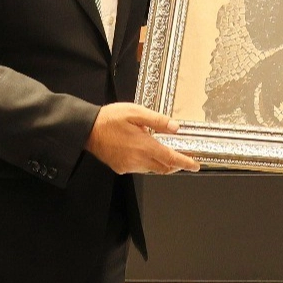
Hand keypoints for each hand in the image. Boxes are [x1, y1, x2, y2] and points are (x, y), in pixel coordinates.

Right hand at [86, 102, 200, 174]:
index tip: (195, 165)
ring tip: (162, 151)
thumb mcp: (136, 112)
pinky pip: (139, 168)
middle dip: (175, 165)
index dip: (185, 163)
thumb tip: (175, 127)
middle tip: (182, 158)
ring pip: (152, 169)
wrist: (87, 129)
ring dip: (160, 163)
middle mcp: (137, 159)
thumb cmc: (110, 119)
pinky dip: (147, 163)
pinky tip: (143, 152)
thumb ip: (157, 120)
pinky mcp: (121, 168)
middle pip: (163, 168)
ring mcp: (128, 166)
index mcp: (144, 145)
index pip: (170, 158)